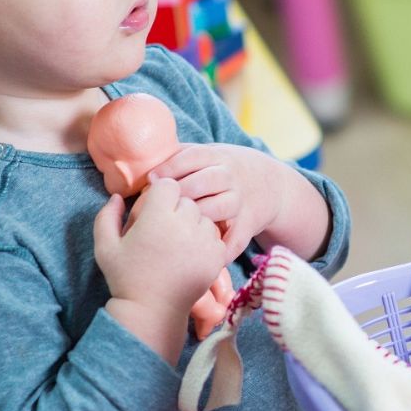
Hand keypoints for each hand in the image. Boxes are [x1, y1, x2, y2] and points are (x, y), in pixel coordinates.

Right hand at [94, 178, 225, 351]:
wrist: (152, 311)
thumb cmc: (126, 278)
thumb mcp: (105, 247)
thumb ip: (106, 216)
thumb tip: (118, 197)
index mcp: (157, 216)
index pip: (168, 185)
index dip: (160, 195)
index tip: (153, 210)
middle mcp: (184, 223)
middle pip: (187, 200)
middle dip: (176, 210)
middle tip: (164, 230)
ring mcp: (204, 240)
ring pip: (204, 216)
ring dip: (193, 224)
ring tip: (178, 243)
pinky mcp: (217, 256)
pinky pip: (216, 236)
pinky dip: (206, 241)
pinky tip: (191, 254)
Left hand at [147, 144, 283, 260]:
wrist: (268, 183)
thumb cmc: (221, 170)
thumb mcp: (207, 154)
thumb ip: (179, 157)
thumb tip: (142, 164)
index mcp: (217, 156)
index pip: (192, 158)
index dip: (170, 168)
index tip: (151, 180)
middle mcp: (231, 177)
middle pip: (205, 182)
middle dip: (180, 194)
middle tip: (159, 207)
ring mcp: (241, 201)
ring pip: (220, 209)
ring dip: (197, 219)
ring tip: (176, 230)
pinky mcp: (249, 225)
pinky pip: (234, 240)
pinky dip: (219, 250)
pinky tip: (198, 256)